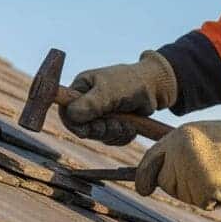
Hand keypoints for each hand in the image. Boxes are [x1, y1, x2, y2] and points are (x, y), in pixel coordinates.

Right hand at [62, 51, 176, 144]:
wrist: (155, 87)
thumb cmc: (131, 82)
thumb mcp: (110, 91)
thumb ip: (91, 103)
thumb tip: (71, 115)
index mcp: (81, 88)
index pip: (65, 110)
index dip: (74, 123)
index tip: (87, 129)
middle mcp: (86, 102)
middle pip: (81, 128)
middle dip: (99, 130)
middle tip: (114, 124)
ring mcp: (99, 115)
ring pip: (97, 136)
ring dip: (113, 133)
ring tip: (126, 123)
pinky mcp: (112, 125)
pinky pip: (111, 139)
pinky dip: (121, 137)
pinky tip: (131, 127)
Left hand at [135, 112, 220, 208]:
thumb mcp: (194, 134)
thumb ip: (172, 150)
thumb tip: (149, 179)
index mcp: (176, 140)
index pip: (150, 163)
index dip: (144, 178)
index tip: (143, 188)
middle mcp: (180, 158)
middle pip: (166, 183)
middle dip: (179, 180)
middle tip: (203, 166)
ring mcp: (192, 176)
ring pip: (184, 195)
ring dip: (197, 189)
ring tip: (216, 171)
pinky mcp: (206, 193)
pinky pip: (201, 202)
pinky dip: (211, 197)